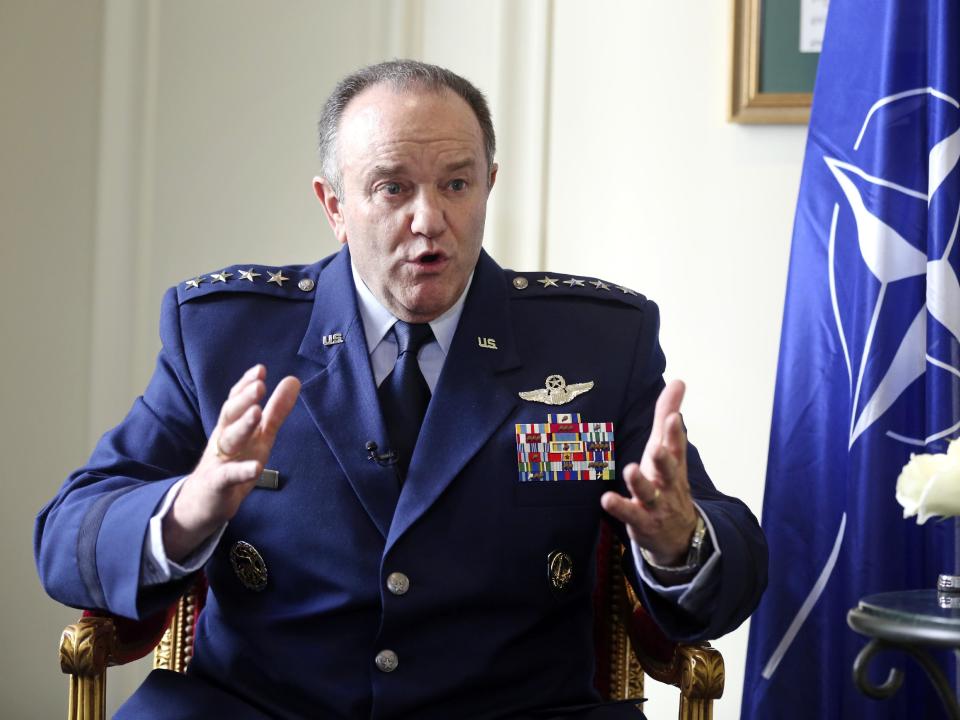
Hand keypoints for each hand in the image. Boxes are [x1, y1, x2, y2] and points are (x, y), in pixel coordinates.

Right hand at [163, 364, 300, 561]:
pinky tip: (255, 467)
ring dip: (242, 426)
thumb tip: (293, 380)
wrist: (203, 503)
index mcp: (232, 426)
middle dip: (243, 400)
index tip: (260, 370)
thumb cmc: (235, 463)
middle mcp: (223, 440)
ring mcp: (219, 461)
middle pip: (230, 415)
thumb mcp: (259, 436)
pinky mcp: (218, 484)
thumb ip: (275, 410)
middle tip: (259, 385)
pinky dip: (241, 471)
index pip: (236, 401)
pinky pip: (228, 476)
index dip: (246, 385)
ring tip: (256, 413)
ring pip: (228, 440)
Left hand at [601, 380, 698, 565]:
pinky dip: (620, 507)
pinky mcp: (642, 521)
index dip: (675, 432)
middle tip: (658, 447)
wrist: (680, 534)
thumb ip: (668, 414)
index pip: (676, 445)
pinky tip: (606, 499)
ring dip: (640, 482)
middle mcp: (667, 482)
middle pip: (668, 469)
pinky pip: (631, 514)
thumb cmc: (668, 481)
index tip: (672, 416)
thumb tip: (679, 380)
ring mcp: (656, 503)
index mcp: (673, 463)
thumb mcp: (668, 448)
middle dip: (664, 458)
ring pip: (649, 493)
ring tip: (630, 469)